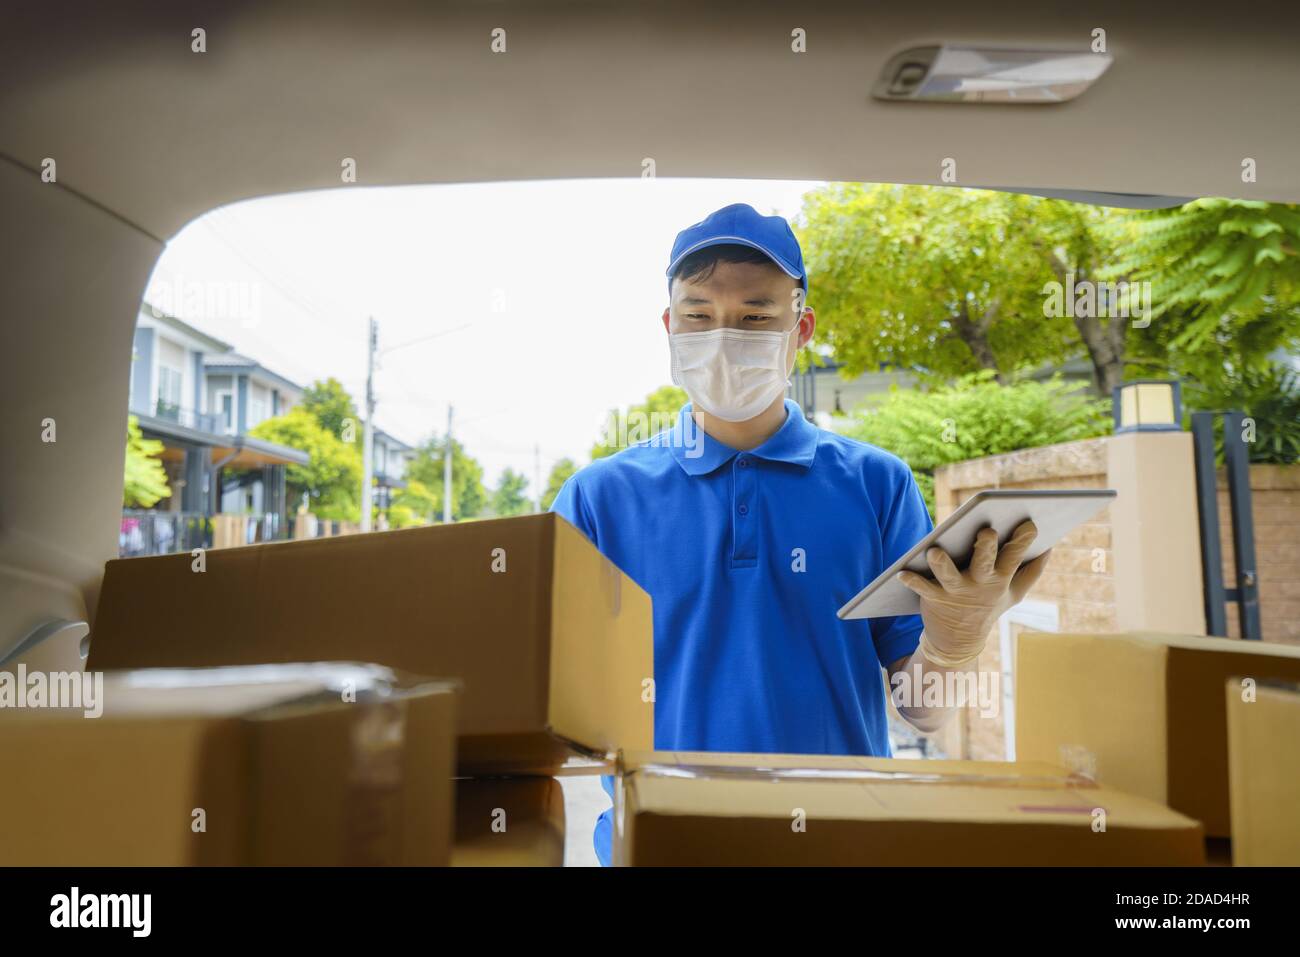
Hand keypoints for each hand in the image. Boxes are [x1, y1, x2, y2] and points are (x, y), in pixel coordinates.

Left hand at [896, 520, 1049, 667]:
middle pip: (984, 562)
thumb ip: (1032, 571)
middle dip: (986, 548)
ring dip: (941, 564)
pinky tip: (901, 573)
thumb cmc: (988, 606)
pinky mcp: (934, 597)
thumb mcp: (1014, 593)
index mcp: (1000, 578)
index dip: (1023, 541)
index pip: (1015, 557)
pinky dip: (911, 581)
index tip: (1029, 525)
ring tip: (933, 551)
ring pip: (949, 575)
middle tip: (987, 532)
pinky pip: (922, 588)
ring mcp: (956, 591)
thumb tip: (1049, 547)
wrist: (960, 640)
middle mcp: (980, 583)